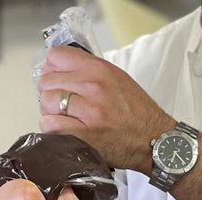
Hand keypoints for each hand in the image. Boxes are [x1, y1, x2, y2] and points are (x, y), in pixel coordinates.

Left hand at [37, 46, 174, 173]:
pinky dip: (53, 129)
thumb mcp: (118, 79)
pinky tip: (65, 130)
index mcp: (100, 70)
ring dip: (50, 112)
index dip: (53, 69)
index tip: (58, 79)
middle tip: (63, 103)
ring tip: (64, 118)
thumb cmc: (138, 113)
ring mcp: (88, 111)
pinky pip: (50, 125)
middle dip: (51, 92)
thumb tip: (61, 69)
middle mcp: (93, 87)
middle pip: (47, 81)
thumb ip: (90, 70)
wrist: (155, 140)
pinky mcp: (84, 134)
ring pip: (46, 102)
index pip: (56, 57)